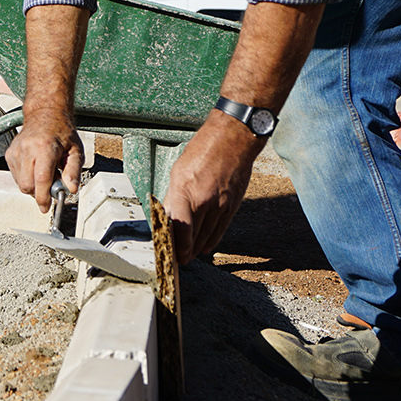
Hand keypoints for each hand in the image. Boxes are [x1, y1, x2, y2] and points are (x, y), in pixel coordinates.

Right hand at [10, 117, 84, 211]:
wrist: (44, 115)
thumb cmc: (61, 133)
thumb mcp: (75, 151)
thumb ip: (74, 171)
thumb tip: (71, 189)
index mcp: (45, 147)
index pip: (41, 179)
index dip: (43, 197)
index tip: (46, 207)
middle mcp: (27, 149)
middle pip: (27, 185)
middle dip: (38, 193)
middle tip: (51, 185)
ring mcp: (16, 151)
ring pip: (20, 183)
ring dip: (33, 185)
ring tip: (44, 172)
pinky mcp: (9, 154)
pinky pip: (16, 176)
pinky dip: (26, 178)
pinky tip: (35, 167)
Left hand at [161, 113, 260, 261]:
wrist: (234, 139)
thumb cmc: (203, 150)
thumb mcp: (179, 170)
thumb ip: (174, 196)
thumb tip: (167, 216)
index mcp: (186, 190)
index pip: (180, 226)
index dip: (177, 244)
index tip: (171, 255)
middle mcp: (204, 199)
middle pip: (194, 234)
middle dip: (185, 250)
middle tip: (177, 262)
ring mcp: (221, 203)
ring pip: (208, 234)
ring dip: (197, 248)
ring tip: (189, 257)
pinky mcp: (233, 204)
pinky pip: (221, 228)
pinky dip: (213, 240)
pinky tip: (206, 247)